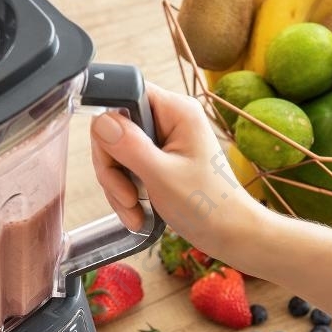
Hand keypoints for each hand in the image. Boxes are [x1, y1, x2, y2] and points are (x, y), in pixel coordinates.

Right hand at [90, 82, 258, 259]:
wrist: (230, 234)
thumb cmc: (208, 206)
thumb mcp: (163, 176)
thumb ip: (130, 146)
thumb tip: (101, 121)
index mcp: (176, 111)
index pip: (125, 97)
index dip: (110, 127)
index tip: (114, 160)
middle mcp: (169, 120)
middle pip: (115, 130)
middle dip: (113, 170)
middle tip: (126, 198)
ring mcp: (164, 141)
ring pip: (117, 154)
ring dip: (118, 188)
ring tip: (134, 212)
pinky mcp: (159, 161)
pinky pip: (127, 169)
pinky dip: (126, 194)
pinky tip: (137, 213)